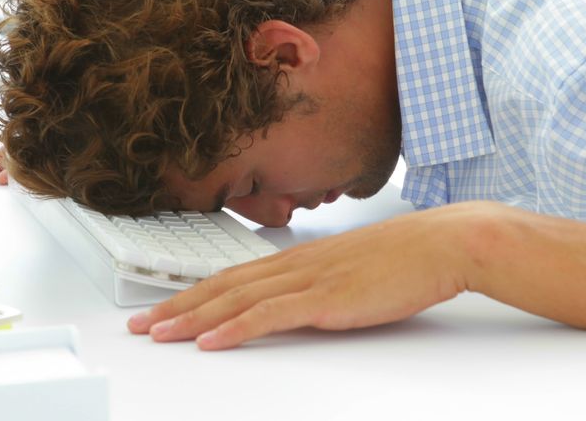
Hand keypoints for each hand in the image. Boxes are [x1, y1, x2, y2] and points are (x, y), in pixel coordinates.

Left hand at [127, 203, 485, 349]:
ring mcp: (308, 280)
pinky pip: (269, 316)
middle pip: (223, 287)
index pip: (234, 276)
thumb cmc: (407, 257)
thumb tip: (302, 302)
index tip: (166, 306)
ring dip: (192, 317)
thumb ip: (323, 283)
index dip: (195, 292)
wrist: (443, 244)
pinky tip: (209, 341)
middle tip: (142, 324)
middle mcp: (295, 264)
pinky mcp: (326, 299)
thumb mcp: (353, 269)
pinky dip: (234, 328)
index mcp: (300, 258)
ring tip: (160, 333)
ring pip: (235, 300)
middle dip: (178, 306)